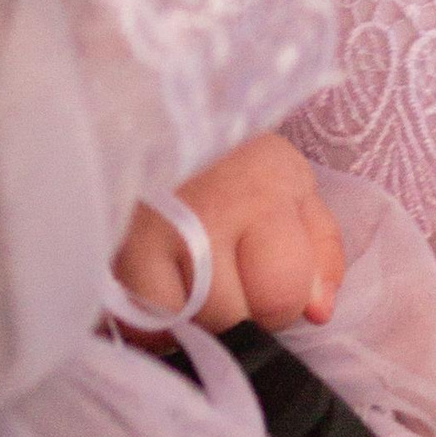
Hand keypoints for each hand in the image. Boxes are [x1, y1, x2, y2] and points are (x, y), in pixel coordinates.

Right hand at [113, 132, 346, 332]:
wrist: (154, 109)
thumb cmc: (231, 153)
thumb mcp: (291, 182)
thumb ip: (320, 248)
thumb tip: (319, 312)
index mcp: (266, 188)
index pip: (284, 292)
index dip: (282, 301)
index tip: (265, 276)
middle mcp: (211, 210)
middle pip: (235, 319)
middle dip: (239, 314)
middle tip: (227, 277)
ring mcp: (157, 232)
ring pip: (189, 326)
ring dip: (196, 318)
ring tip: (193, 278)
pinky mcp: (115, 250)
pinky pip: (142, 323)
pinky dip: (153, 321)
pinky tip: (161, 290)